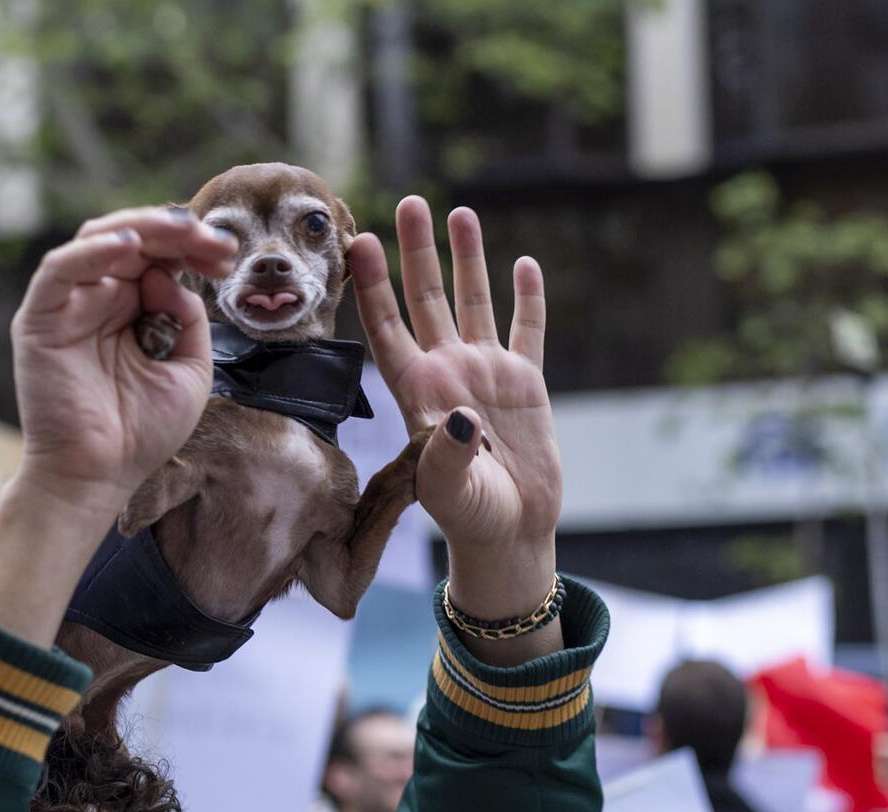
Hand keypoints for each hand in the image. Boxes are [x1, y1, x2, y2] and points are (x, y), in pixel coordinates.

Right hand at [0, 209, 234, 645]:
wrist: (99, 477)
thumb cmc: (141, 433)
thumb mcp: (189, 371)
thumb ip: (189, 319)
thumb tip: (172, 278)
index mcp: (133, 310)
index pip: (160, 257)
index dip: (193, 248)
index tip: (227, 256)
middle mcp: (99, 299)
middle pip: (133, 240)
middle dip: (175, 232)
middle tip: (212, 239)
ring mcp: (68, 306)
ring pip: (96, 241)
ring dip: (141, 229)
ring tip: (180, 231)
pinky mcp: (40, 319)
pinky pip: (59, 270)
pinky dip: (92, 252)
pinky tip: (128, 247)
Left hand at [351, 198, 560, 650]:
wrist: (511, 532)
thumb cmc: (470, 515)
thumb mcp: (450, 489)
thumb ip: (449, 453)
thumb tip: (461, 417)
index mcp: (417, 392)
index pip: (386, 327)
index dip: (372, 286)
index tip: (359, 243)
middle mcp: (447, 372)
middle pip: (425, 299)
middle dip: (416, 252)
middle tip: (409, 202)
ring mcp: (486, 373)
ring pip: (473, 301)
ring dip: (466, 259)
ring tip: (461, 212)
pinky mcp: (525, 383)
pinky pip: (527, 330)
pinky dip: (527, 298)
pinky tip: (525, 263)